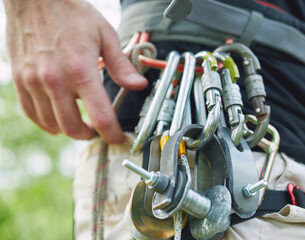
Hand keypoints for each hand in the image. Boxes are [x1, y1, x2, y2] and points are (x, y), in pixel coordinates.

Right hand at [3, 0, 146, 143]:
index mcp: (81, 71)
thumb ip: (121, 66)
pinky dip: (46, 122)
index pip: (100, 117)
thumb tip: (138, 86)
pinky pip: (32, 114)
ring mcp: (34, 82)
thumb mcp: (105, 35)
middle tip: (98, 130)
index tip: (117, 138)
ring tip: (80, 122)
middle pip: (74, 128)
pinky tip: (56, 119)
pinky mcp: (21, 80)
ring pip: (52, 125)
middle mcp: (55, 81)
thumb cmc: (71, 13)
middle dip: (90, 135)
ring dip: (69, 129)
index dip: (112, 134)